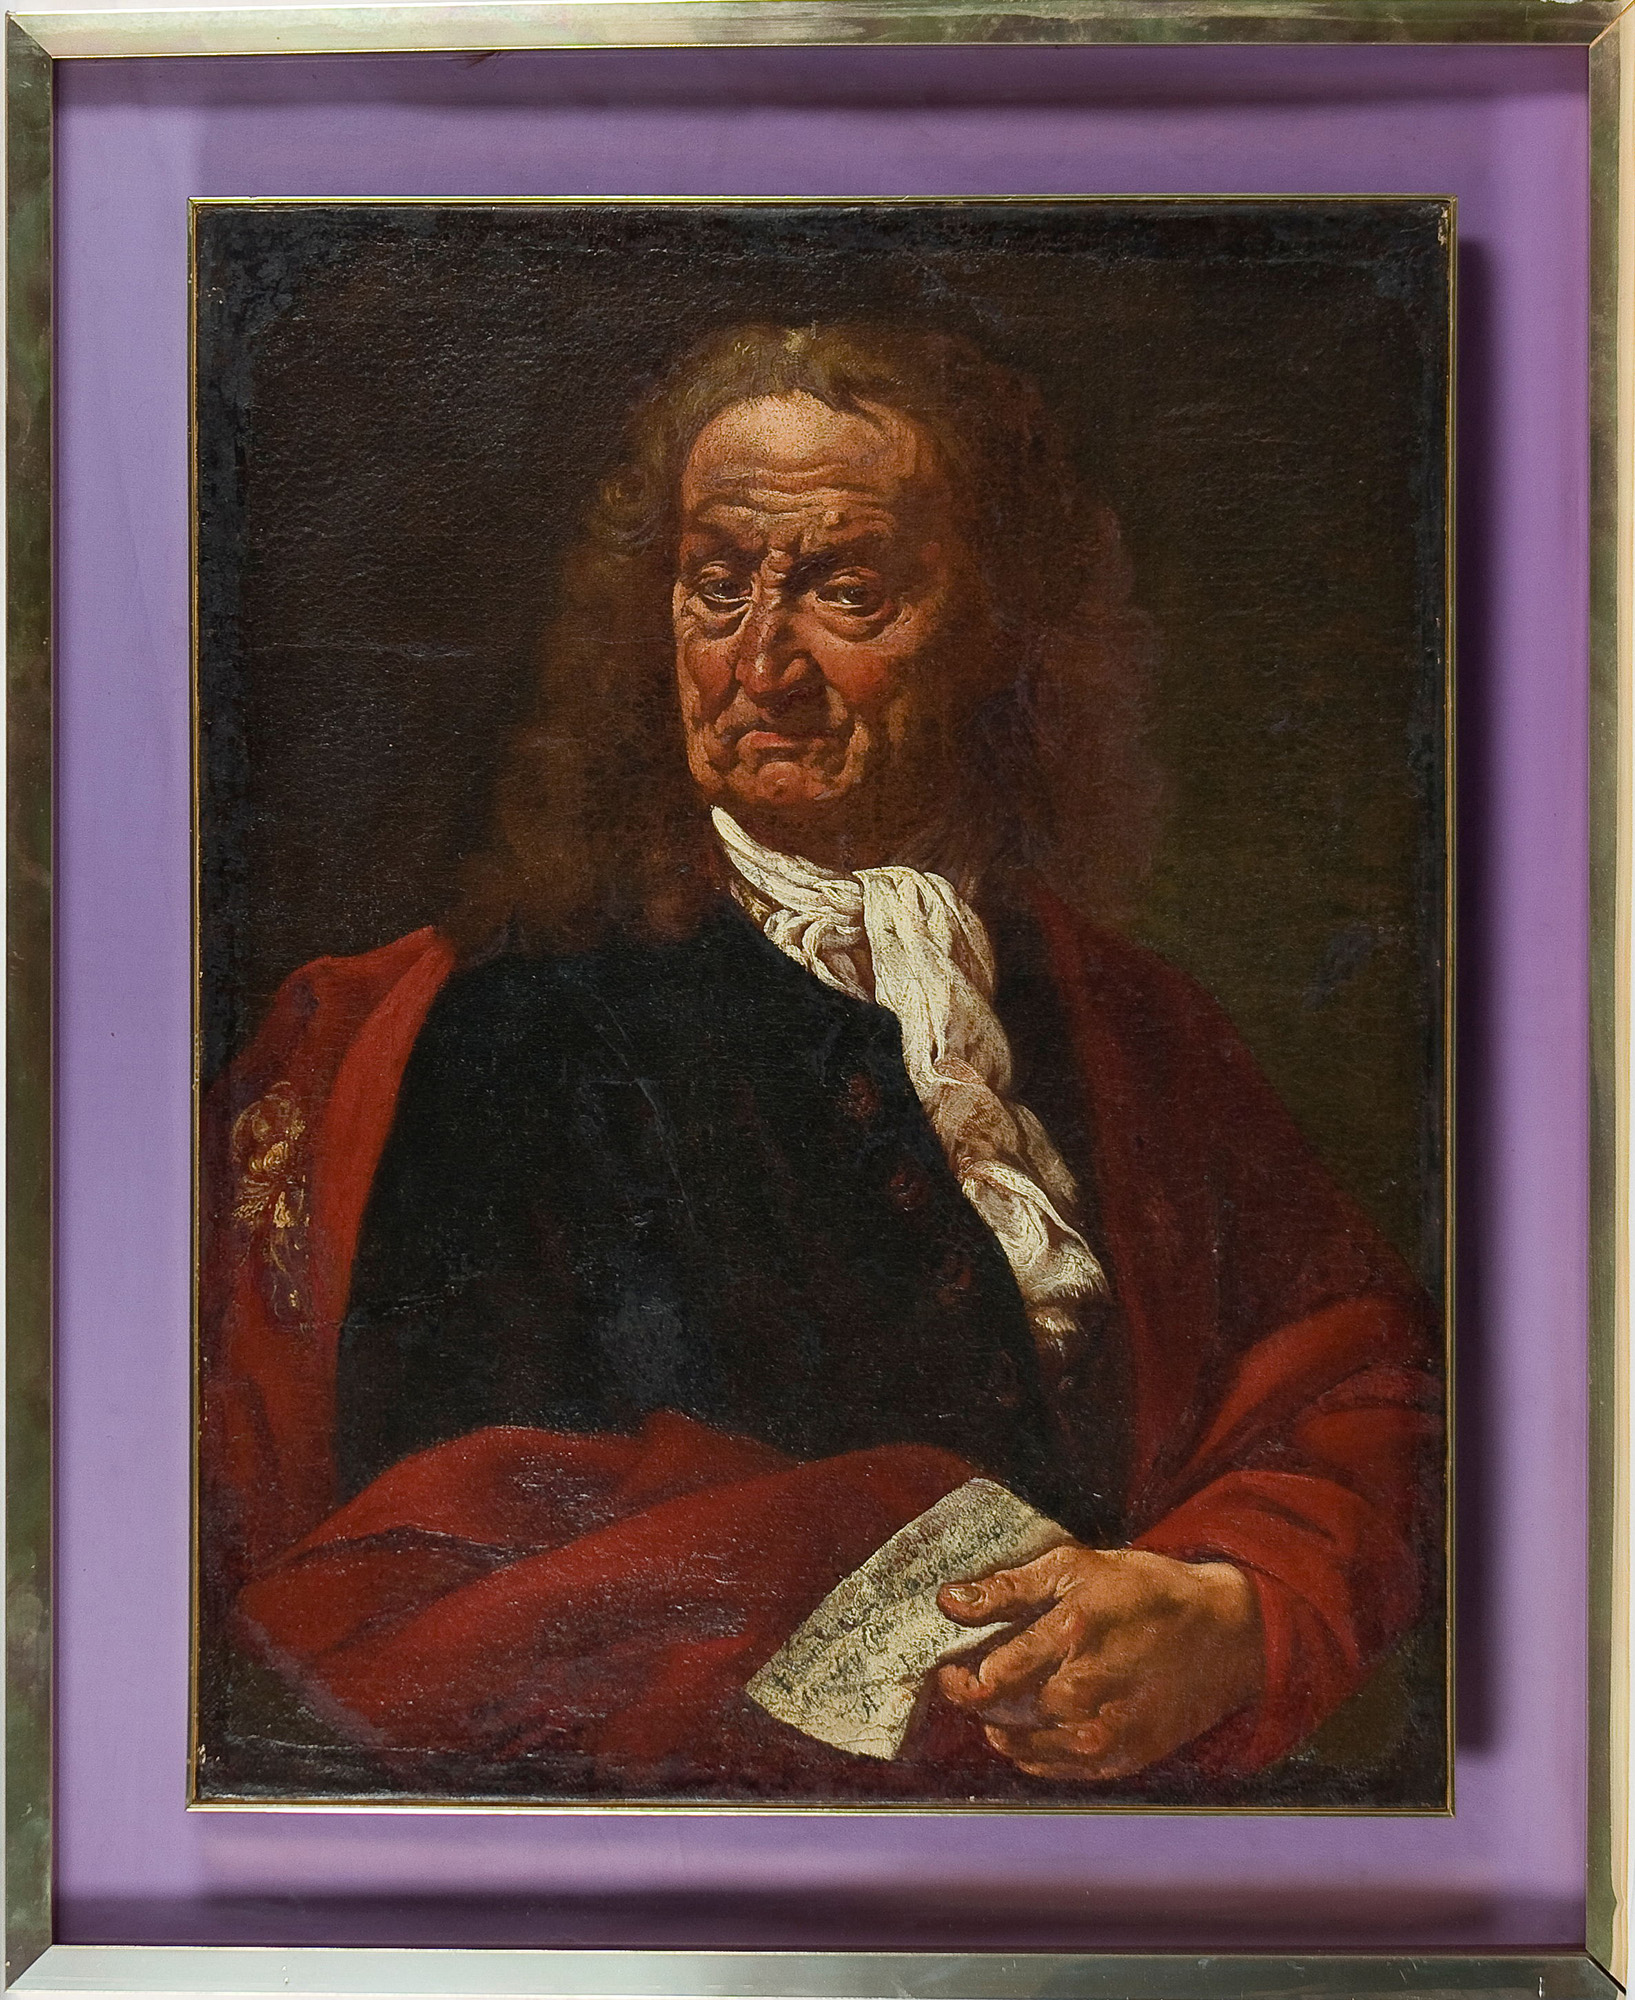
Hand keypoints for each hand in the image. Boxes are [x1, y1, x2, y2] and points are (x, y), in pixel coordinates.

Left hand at [935, 1545, 1263, 1779]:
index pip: (989, 1679)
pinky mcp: (1122, 1761)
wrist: (1224, 1634)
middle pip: (1000, 1715)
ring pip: (1021, 1745)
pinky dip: (1032, 1749)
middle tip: (974, 1676)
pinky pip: (1053, 1768)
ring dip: (1001, 1724)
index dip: (957, 1676)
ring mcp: (1105, 1734)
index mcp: (1071, 1636)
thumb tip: (948, 1600)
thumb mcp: (1077, 1567)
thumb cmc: (1147, 1592)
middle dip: (977, 1698)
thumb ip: (1009, 1587)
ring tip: (1005, 1696)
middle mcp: (1085, 1694)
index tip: (948, 1665)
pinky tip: (1034, 1723)